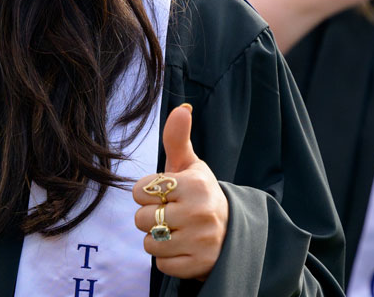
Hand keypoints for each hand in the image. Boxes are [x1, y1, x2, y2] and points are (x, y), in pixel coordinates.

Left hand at [132, 104, 227, 280]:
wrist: (232, 233)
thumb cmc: (201, 195)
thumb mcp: (191, 167)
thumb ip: (178, 139)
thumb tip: (181, 108)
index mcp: (196, 185)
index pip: (140, 190)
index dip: (146, 193)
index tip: (164, 194)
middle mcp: (200, 213)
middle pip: (141, 219)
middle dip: (151, 218)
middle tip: (171, 214)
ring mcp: (201, 242)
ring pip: (149, 244)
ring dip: (157, 239)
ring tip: (177, 231)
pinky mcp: (199, 265)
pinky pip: (161, 264)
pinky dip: (167, 258)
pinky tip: (183, 248)